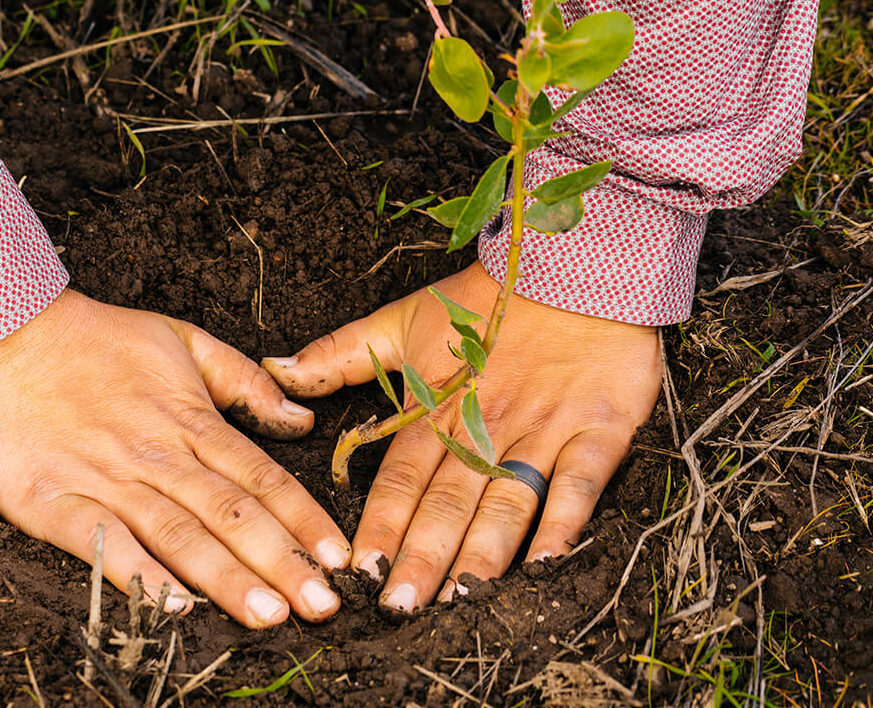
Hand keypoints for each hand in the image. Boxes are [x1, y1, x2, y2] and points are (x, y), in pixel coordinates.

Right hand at [0, 289, 348, 627]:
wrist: (1, 332)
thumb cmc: (94, 339)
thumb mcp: (181, 338)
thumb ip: (244, 380)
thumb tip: (302, 422)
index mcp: (190, 418)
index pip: (262, 478)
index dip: (304, 521)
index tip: (339, 560)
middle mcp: (157, 454)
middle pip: (231, 515)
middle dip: (281, 564)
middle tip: (322, 606)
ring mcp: (105, 478)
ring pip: (179, 534)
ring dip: (226, 578)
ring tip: (268, 615)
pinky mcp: (53, 501)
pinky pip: (103, 543)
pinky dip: (139, 574)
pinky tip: (173, 606)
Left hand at [262, 262, 659, 612]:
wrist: (573, 264)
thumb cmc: (484, 300)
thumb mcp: (402, 320)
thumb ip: (339, 355)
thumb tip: (275, 370)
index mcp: (436, 406)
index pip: (401, 476)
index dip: (380, 523)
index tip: (360, 571)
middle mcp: (484, 425)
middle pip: (449, 501)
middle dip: (422, 557)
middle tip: (400, 607)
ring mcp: (541, 429)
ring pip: (506, 501)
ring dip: (482, 554)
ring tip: (459, 599)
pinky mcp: (597, 429)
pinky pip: (579, 482)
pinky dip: (564, 522)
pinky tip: (545, 563)